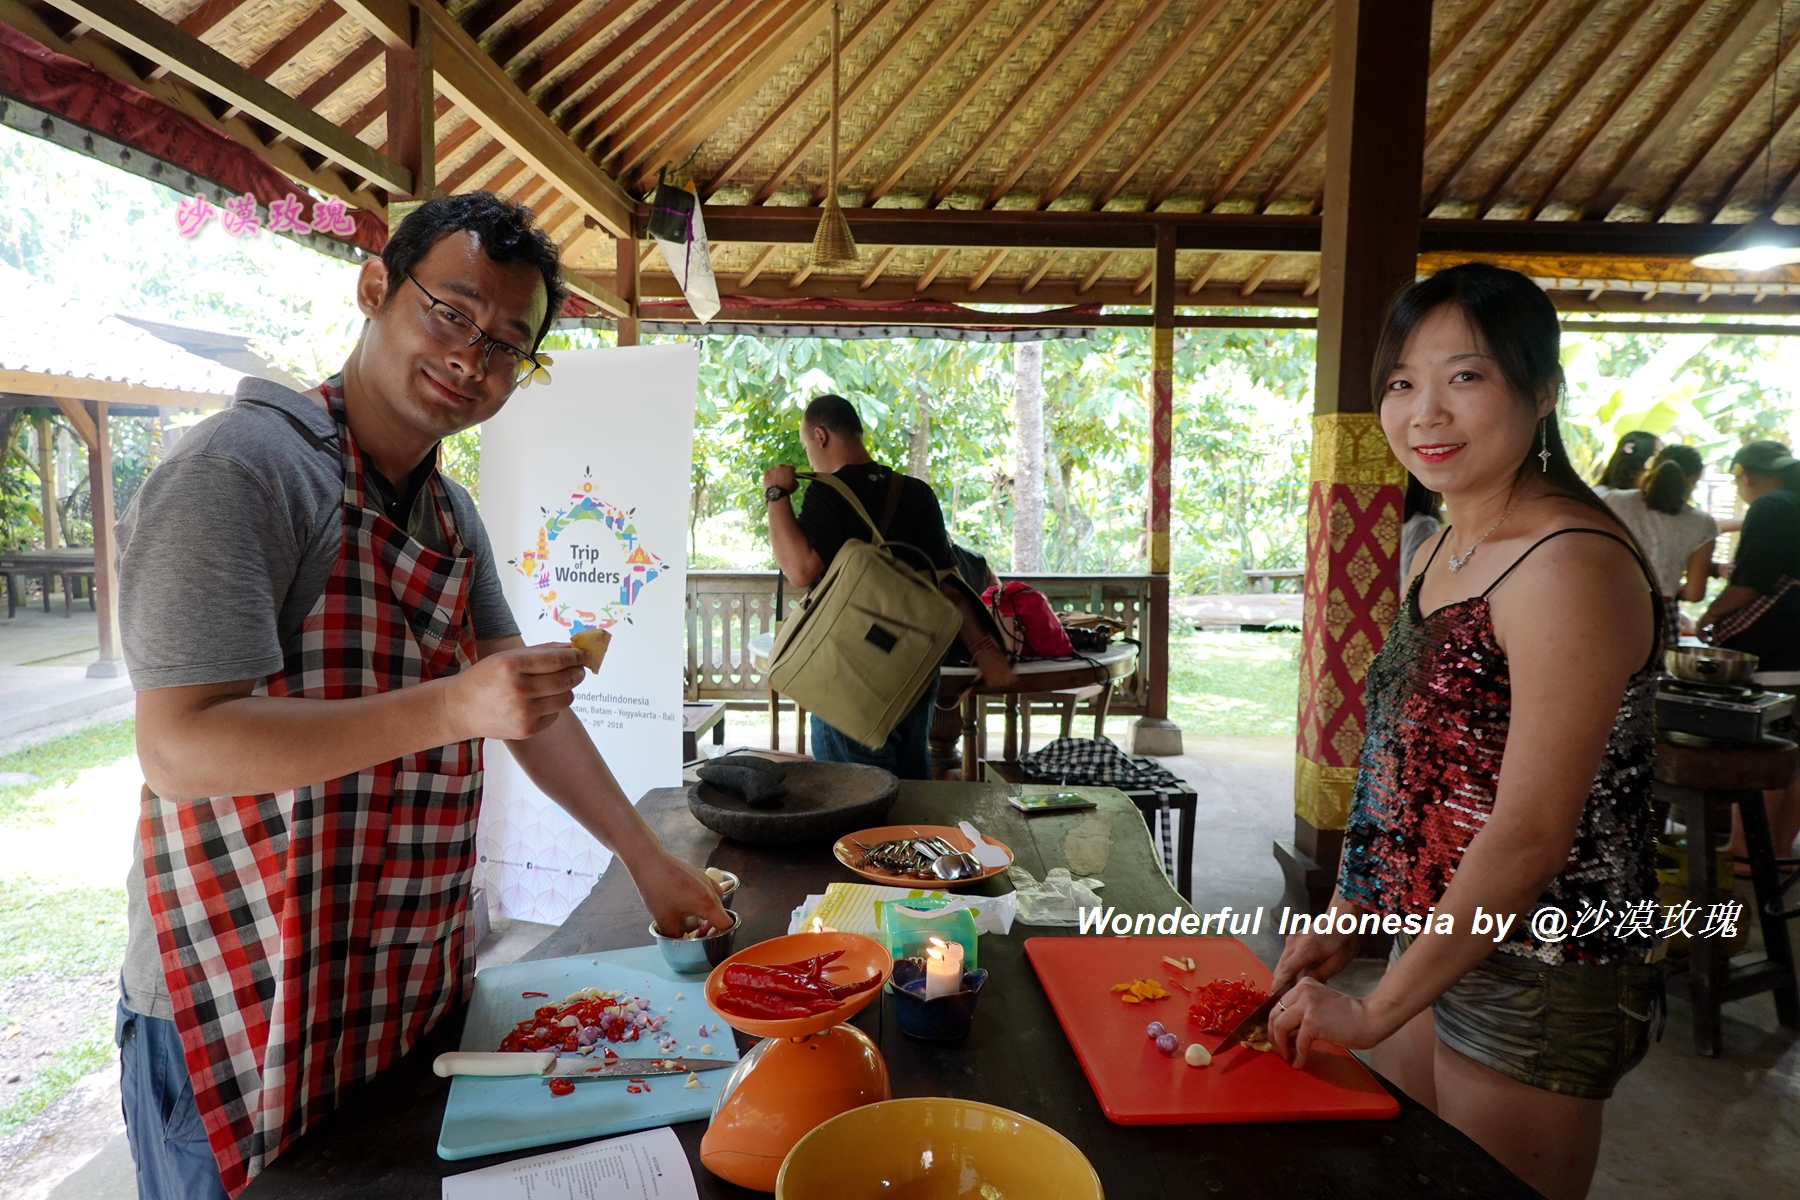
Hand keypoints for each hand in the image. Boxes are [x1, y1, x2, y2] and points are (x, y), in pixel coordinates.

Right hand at [445, 644, 586, 740]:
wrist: (460, 709)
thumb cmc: (486, 678)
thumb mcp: (507, 657)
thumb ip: (541, 651)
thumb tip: (572, 648)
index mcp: (512, 665)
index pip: (557, 660)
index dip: (576, 657)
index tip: (584, 655)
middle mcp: (519, 689)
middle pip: (565, 680)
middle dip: (577, 673)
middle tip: (578, 670)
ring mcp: (523, 712)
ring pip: (565, 699)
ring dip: (567, 690)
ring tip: (557, 685)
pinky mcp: (527, 730)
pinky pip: (555, 715)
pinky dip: (553, 707)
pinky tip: (539, 702)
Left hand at [630, 849, 731, 937]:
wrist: (650, 862)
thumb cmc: (658, 889)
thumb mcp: (664, 919)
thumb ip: (674, 936)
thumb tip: (679, 942)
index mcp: (708, 903)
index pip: (726, 924)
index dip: (718, 936)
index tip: (704, 939)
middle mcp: (712, 891)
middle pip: (721, 914)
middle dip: (710, 927)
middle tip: (694, 933)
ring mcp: (707, 880)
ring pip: (716, 903)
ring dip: (708, 914)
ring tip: (691, 919)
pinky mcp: (700, 875)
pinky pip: (709, 891)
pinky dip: (704, 901)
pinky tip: (687, 903)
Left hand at [762, 463, 797, 493]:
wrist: (776, 494)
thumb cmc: (788, 490)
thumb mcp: (796, 485)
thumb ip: (795, 479)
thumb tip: (793, 478)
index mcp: (789, 468)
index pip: (791, 468)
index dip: (791, 472)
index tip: (790, 475)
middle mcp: (781, 466)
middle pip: (782, 468)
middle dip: (783, 472)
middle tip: (782, 478)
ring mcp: (773, 469)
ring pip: (775, 470)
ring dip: (776, 474)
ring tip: (775, 482)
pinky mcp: (766, 472)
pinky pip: (769, 474)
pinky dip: (770, 477)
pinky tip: (771, 482)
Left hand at [1266, 977, 1396, 1069]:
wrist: (1370, 1017)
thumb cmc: (1350, 1014)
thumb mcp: (1321, 1003)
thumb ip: (1303, 1011)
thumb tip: (1285, 1033)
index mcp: (1303, 985)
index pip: (1278, 1004)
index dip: (1273, 1023)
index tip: (1275, 1037)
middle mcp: (1301, 991)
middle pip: (1274, 1015)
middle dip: (1273, 1035)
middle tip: (1278, 1049)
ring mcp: (1306, 1006)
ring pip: (1279, 1027)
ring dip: (1281, 1046)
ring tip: (1287, 1056)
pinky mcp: (1312, 1022)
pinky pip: (1298, 1043)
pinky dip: (1298, 1056)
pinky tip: (1300, 1063)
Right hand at [1270, 927, 1357, 992]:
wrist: (1341, 919)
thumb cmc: (1342, 940)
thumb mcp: (1337, 962)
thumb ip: (1319, 975)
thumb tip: (1304, 985)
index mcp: (1305, 949)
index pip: (1286, 970)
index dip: (1279, 983)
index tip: (1275, 994)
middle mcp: (1294, 943)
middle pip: (1281, 967)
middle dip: (1279, 982)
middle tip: (1282, 997)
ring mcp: (1292, 939)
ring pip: (1282, 961)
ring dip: (1283, 974)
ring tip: (1289, 988)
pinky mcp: (1293, 938)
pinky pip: (1286, 956)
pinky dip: (1287, 966)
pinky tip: (1295, 975)